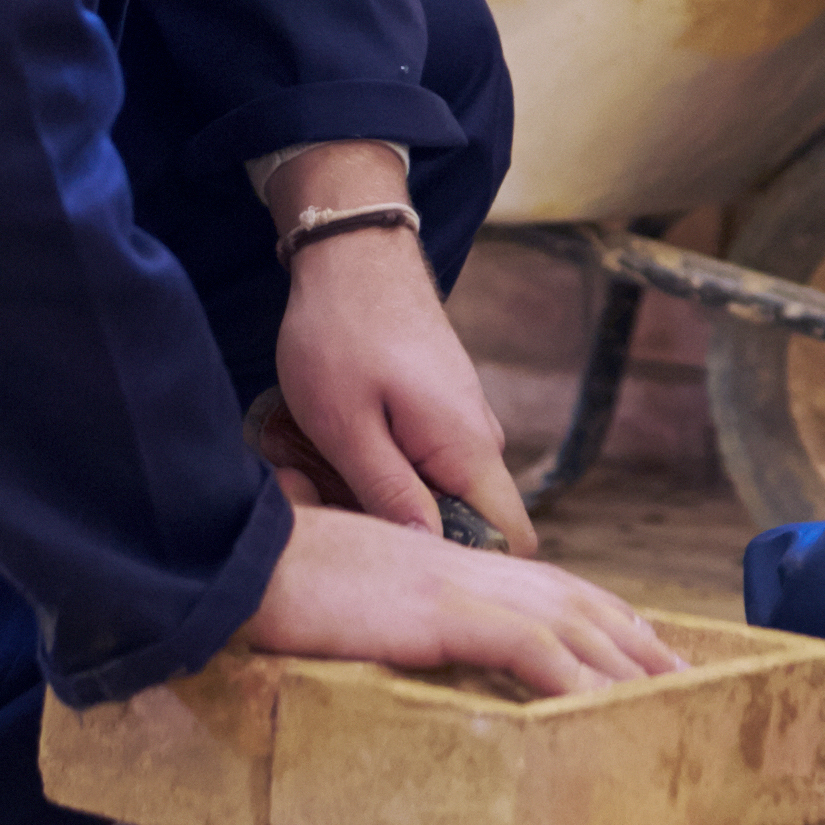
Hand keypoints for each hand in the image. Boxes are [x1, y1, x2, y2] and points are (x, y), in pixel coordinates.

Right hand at [245, 504, 687, 695]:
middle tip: (689, 679)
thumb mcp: (354, 603)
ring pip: (567, 626)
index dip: (605, 617)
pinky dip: (570, 676)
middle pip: (579, 603)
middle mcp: (468, 570)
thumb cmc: (278, 582)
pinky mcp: (438, 613)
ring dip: (625, 665)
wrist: (233, 558)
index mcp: (452, 565)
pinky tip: (603, 707)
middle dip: (639, 643)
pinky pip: (523, 648)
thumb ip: (395, 621)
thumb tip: (408, 651)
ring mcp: (457, 588)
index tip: (645, 647)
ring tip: (671, 701)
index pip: (550, 588)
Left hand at [258, 146, 537, 551]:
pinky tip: (328, 447)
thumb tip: (428, 557)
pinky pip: (420, 465)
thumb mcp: (347, 427)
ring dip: (378, 498)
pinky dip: (376, 467)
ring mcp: (461, 424)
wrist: (352, 253)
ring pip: (434, 495)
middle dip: (398, 533)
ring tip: (314, 470)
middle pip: (463, 526)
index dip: (468, 571)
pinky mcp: (439, 411)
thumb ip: (390, 496)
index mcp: (469, 451)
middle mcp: (480, 441)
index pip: (510, 541)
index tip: (399, 570)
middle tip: (325, 505)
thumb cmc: (342, 335)